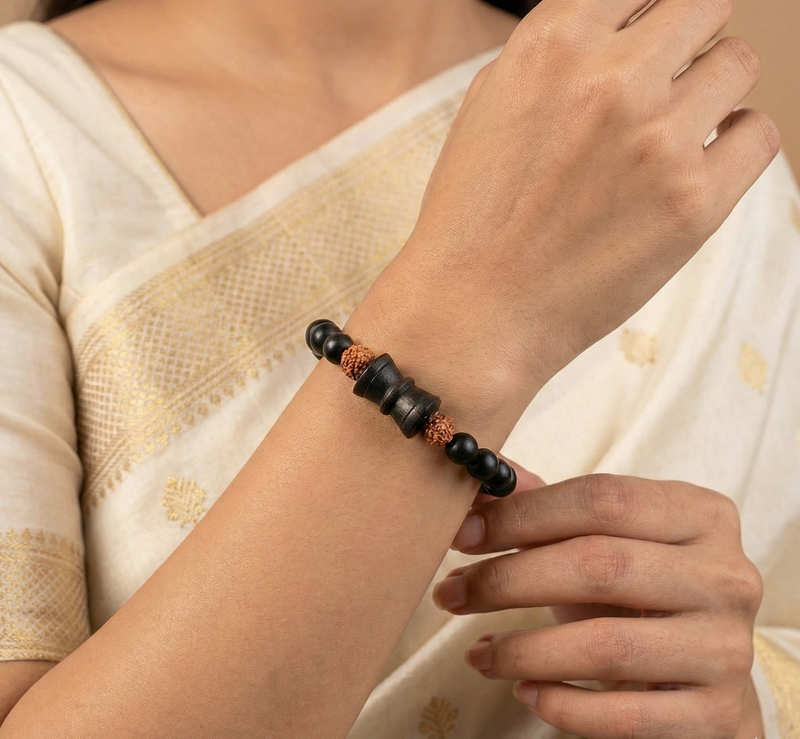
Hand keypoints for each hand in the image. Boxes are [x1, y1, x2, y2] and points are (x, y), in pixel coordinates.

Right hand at [352, 0, 779, 409]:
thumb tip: (621, 27)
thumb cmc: (472, 217)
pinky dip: (735, 146)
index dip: (644, 16)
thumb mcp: (489, 107)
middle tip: (666, 85)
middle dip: (688, 40)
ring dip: (710, 94)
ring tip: (670, 139)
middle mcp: (611, 79)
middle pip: (705, 5)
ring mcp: (659, 140)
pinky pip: (758, 135)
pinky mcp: (694, 203)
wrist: (472, 311)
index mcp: (552, 45)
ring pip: (737, 65)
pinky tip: (695, 170)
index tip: (646, 43)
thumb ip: (556, 55)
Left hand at [434, 473, 763, 738]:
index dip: (522, 515)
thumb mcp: (602, 541)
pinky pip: (624, 716)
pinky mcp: (716, 715)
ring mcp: (727, 648)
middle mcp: (724, 576)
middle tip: (452, 593)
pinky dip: (561, 705)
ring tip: (478, 652)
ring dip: (523, 649)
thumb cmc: (639, 592)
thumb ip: (545, 509)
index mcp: (699, 515)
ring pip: (607, 645)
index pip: (601, 498)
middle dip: (508, 580)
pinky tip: (525, 690)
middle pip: (599, 565)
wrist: (703, 670)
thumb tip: (474, 490)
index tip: (463, 536)